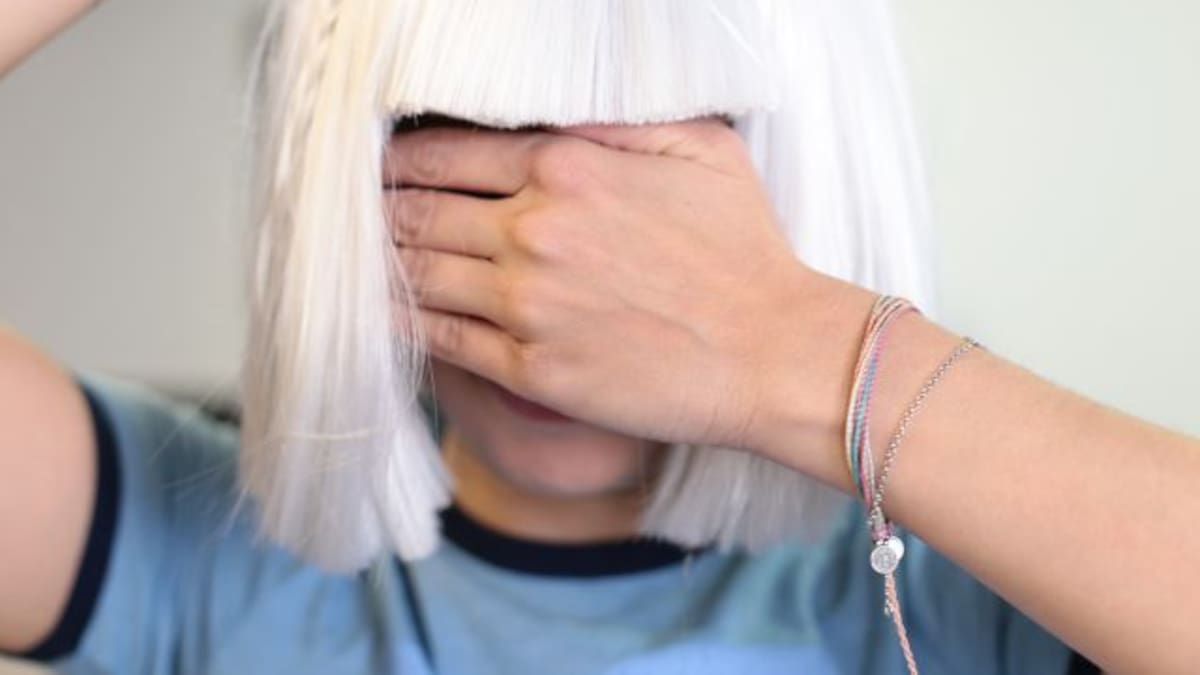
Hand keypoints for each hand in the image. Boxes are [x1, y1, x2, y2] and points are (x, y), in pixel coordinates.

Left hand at [385, 119, 840, 453]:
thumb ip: (617, 118)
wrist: (772, 354)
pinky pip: (441, 340)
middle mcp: (534, 231)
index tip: (382, 165)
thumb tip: (552, 110)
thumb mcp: (698, 148)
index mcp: (567, 166)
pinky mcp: (531, 370)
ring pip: (420, 275)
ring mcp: (527, 305)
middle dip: (378, 208)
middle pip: (419, 210)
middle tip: (356, 212)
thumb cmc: (744, 250)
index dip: (401, 158)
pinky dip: (406, 322)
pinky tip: (386, 313)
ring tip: (360, 259)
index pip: (447, 151)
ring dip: (382, 264)